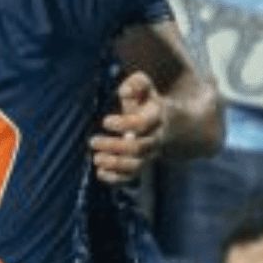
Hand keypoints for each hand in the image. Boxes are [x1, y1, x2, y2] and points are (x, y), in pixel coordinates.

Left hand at [90, 70, 164, 184]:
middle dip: (114, 146)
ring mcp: (149, 154)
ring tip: (96, 158)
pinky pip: (131, 177)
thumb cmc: (147, 102)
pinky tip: (100, 173)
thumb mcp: (145, 87)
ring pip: (136, 165)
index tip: (105, 121)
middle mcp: (155, 138)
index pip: (142, 124)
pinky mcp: (141, 165)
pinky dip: (116, 179)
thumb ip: (137, 83)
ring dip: (114, 164)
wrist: (169, 124)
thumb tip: (124, 92)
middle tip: (93, 141)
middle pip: (138, 147)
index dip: (124, 124)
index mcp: (156, 117)